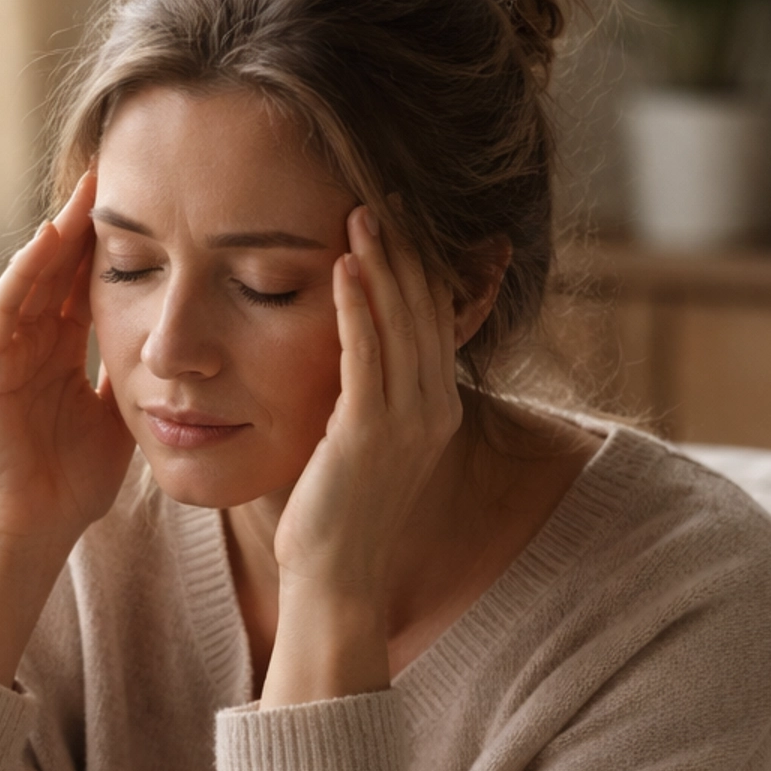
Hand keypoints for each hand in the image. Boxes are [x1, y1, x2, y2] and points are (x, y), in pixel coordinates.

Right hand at [0, 166, 133, 561]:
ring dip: (55, 234)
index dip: (111, 245)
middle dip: (83, 222)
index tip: (145, 203)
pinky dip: (23, 274)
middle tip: (111, 171)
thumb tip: (179, 348)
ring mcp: (4, 354)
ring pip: (31, 278)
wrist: (31, 532)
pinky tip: (46, 241)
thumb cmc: (72, 486)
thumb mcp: (120, 419)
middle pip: (57, 269)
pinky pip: (3, 311)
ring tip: (83, 191)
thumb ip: (136, 379)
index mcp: (62, 354)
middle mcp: (31, 345)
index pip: (85, 284)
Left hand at [261, 205, 461, 705]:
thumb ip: (364, 394)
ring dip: (384, 261)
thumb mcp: (359, 443)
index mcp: (436, 407)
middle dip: (408, 246)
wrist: (334, 582)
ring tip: (361, 207)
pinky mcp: (370, 436)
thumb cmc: (335, 516)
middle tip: (386, 187)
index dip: (420, 261)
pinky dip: (358, 306)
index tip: (399, 212)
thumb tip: (351, 352)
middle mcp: (434, 409)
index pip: (435, 316)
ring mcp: (407, 423)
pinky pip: (368, 356)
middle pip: (427, 307)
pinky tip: (345, 264)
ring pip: (402, 323)